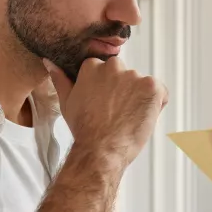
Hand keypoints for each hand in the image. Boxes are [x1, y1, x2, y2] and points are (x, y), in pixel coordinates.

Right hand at [44, 57, 166, 166]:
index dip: (109, 90)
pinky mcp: (152, 87)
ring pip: (143, 85)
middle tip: (117, 113)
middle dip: (125, 91)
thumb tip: (50, 62)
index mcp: (93, 66)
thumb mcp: (67, 102)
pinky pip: (161, 93)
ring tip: (128, 119)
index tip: (105, 105)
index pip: (107, 71)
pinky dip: (157, 105)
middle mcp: (114, 66)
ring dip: (140, 99)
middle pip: (126, 75)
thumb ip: (60, 79)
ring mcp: (134, 76)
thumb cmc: (84, 129)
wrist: (101, 149)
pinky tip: (143, 118)